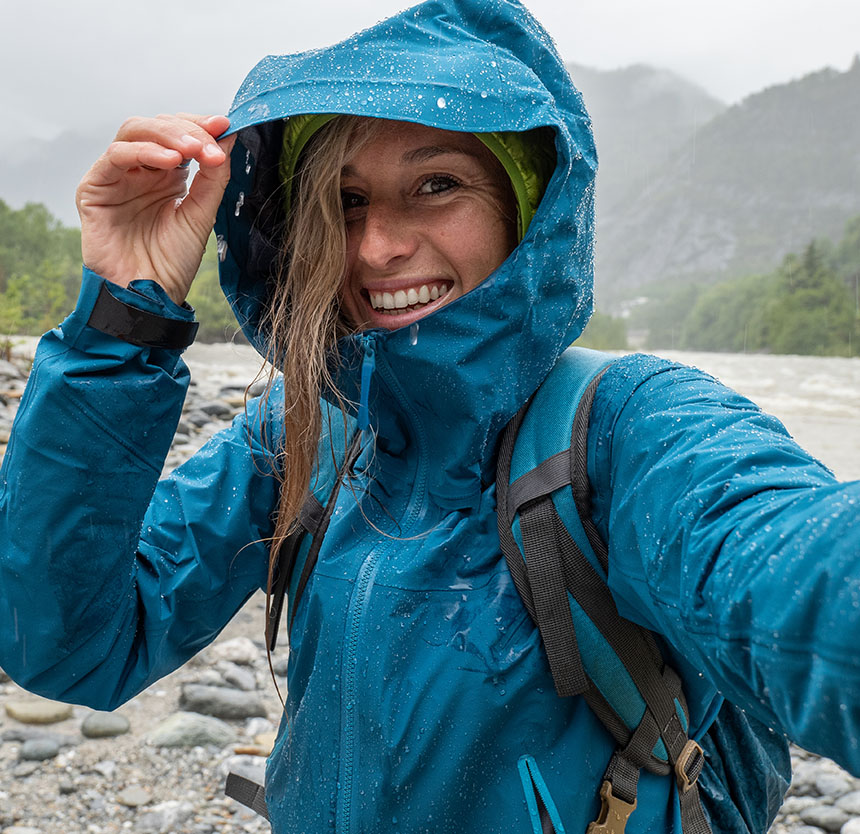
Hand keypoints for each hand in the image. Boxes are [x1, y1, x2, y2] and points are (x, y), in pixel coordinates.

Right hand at [76, 114, 236, 304]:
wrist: (148, 296)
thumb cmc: (171, 263)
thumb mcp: (202, 215)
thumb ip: (214, 177)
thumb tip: (229, 136)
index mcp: (165, 176)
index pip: (180, 134)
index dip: (201, 126)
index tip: (226, 126)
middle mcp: (140, 171)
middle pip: (158, 126)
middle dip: (188, 130)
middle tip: (212, 143)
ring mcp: (117, 176)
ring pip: (135, 131)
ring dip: (168, 134)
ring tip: (194, 150)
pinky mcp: (95, 188)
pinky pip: (115, 156)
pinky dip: (143, 151)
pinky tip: (169, 160)